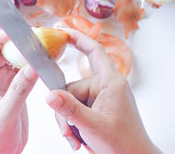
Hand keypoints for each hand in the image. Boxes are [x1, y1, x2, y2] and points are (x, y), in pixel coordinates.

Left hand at [0, 30, 38, 153]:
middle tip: (32, 38)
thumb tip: (32, 67)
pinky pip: (22, 71)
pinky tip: (41, 62)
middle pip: (1, 52)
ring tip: (39, 47)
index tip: (13, 32)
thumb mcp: (5, 114)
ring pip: (13, 60)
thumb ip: (19, 90)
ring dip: (25, 53)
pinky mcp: (13, 88)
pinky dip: (31, 65)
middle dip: (15, 44)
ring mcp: (1, 82)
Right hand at [45, 29, 160, 153]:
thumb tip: (49, 95)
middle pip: (72, 86)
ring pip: (71, 100)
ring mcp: (101, 99)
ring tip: (75, 137)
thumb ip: (69, 109)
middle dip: (65, 109)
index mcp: (111, 82)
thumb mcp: (92, 125)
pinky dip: (73, 123)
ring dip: (69, 120)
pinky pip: (76, 109)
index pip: (94, 52)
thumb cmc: (124, 144)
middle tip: (66, 129)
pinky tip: (78, 137)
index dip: (78, 39)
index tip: (62, 32)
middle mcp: (105, 87)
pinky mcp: (97, 109)